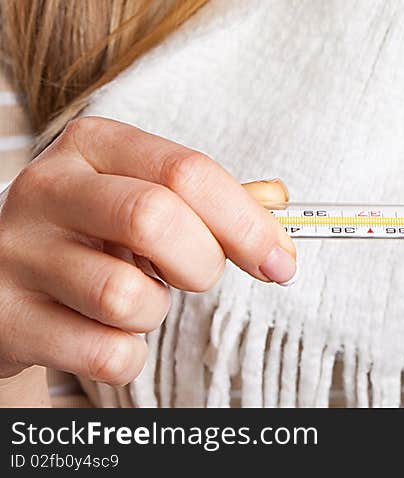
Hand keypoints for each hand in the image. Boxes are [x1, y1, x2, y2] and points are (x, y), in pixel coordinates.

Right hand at [0, 116, 297, 388]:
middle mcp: (48, 188)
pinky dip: (125, 356)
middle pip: (155, 218)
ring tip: (135, 300)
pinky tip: (104, 333)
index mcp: (91, 144)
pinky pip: (102, 353)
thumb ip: (205, 197)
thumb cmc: (87, 232)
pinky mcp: (6, 318)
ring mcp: (19, 253)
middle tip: (199, 276)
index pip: (185, 170)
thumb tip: (277, 204)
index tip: (280, 260)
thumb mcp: (135, 193)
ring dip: (153, 312)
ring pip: (124, 295)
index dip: (244, 221)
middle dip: (201, 262)